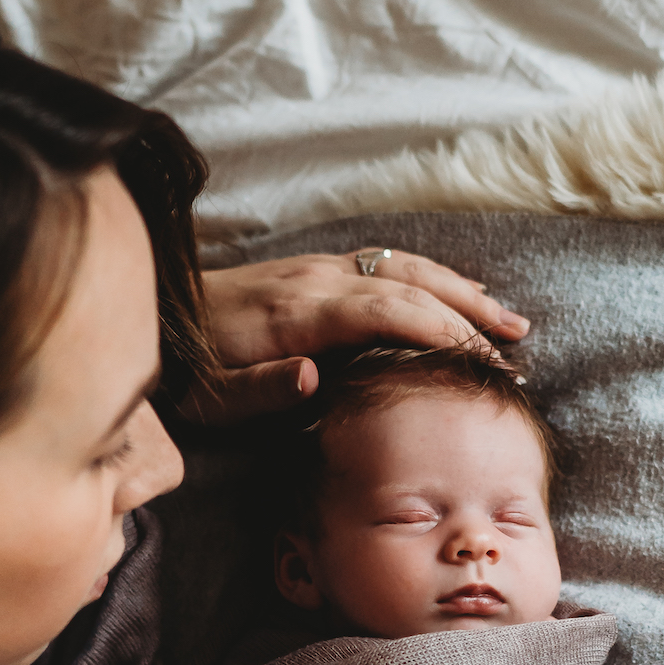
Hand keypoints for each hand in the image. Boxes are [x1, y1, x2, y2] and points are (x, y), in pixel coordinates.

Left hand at [185, 251, 531, 421]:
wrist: (148, 317)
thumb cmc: (182, 372)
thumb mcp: (211, 398)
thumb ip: (261, 389)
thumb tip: (314, 375)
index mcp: (298, 313)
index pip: (388, 312)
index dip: (441, 332)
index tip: (484, 362)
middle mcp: (314, 280)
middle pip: (409, 285)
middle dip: (468, 314)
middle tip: (515, 349)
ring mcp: (314, 270)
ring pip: (403, 269)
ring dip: (460, 291)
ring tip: (507, 321)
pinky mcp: (311, 273)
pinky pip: (385, 266)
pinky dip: (429, 279)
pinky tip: (454, 294)